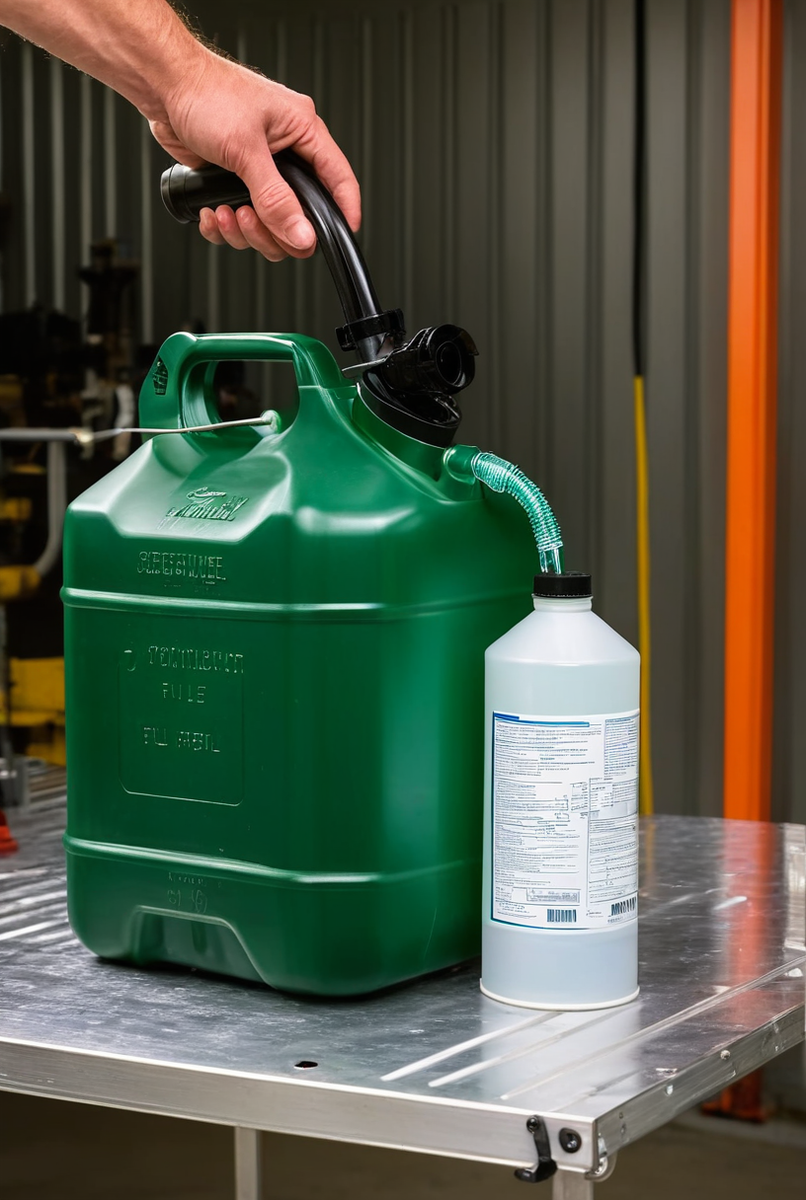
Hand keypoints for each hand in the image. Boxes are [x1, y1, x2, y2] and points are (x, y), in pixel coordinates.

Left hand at [151, 49, 360, 261]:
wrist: (162, 84)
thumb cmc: (206, 92)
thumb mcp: (246, 149)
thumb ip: (276, 198)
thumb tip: (302, 234)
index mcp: (302, 132)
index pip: (339, 179)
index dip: (344, 211)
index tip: (344, 235)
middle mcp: (286, 153)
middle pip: (300, 215)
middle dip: (274, 230)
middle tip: (252, 220)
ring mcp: (259, 169)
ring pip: (269, 224)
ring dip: (245, 230)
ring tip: (226, 213)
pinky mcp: (233, 181)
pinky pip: (241, 221)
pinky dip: (225, 227)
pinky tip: (212, 212)